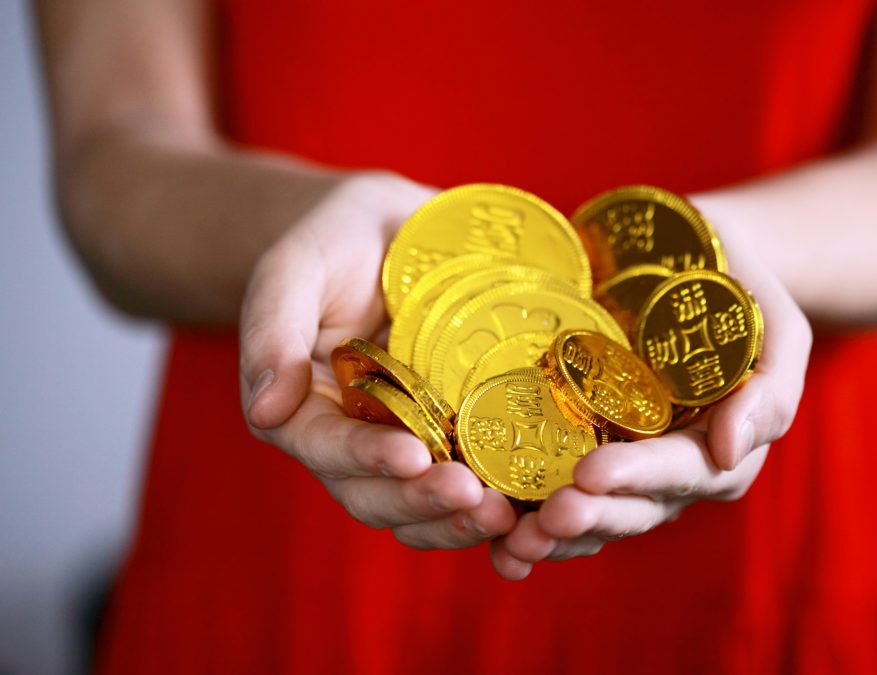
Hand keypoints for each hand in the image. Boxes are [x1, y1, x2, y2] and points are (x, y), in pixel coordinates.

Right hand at [240, 172, 515, 548]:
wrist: (391, 231)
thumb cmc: (335, 241)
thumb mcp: (296, 267)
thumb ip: (273, 329)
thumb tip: (266, 411)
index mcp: (303, 406)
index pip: (325, 447)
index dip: (366, 458)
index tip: (412, 457)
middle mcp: (351, 439)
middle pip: (374, 494)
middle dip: (422, 502)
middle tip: (474, 498)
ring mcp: (404, 444)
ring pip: (418, 507)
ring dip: (458, 521)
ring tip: (506, 515)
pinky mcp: (451, 439)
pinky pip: (465, 486)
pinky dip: (491, 505)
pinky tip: (528, 508)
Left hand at [490, 196, 811, 578]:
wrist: (691, 261)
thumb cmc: (738, 287)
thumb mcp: (775, 324)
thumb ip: (770, 389)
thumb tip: (730, 450)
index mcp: (718, 448)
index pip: (680, 472)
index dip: (636, 477)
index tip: (589, 473)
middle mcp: (669, 472)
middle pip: (631, 509)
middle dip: (590, 518)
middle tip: (545, 518)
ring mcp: (624, 466)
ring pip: (593, 516)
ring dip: (554, 536)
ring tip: (512, 543)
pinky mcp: (582, 449)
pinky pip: (556, 495)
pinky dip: (527, 522)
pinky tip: (494, 540)